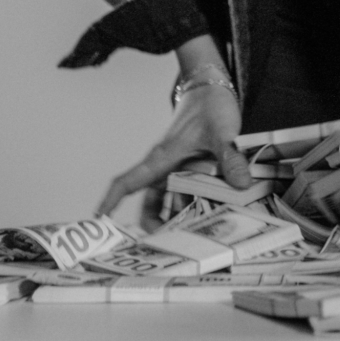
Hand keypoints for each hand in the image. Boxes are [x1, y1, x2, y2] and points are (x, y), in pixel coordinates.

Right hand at [97, 83, 251, 224]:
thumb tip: (240, 184)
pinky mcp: (195, 169)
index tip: (99, 221)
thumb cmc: (208, 106)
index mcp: (161, 158)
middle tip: (171, 250)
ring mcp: (180, 170)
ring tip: (200, 239)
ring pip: (173, 202)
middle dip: (157, 227)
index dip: (111, 201)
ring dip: (183, 218)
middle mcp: (166, 167)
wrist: (212, 91)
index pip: (127, 182)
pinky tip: (218, 217)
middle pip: (151, 203)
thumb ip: (230, 157)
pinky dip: (200, 206)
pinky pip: (192, 195)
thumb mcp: (221, 132)